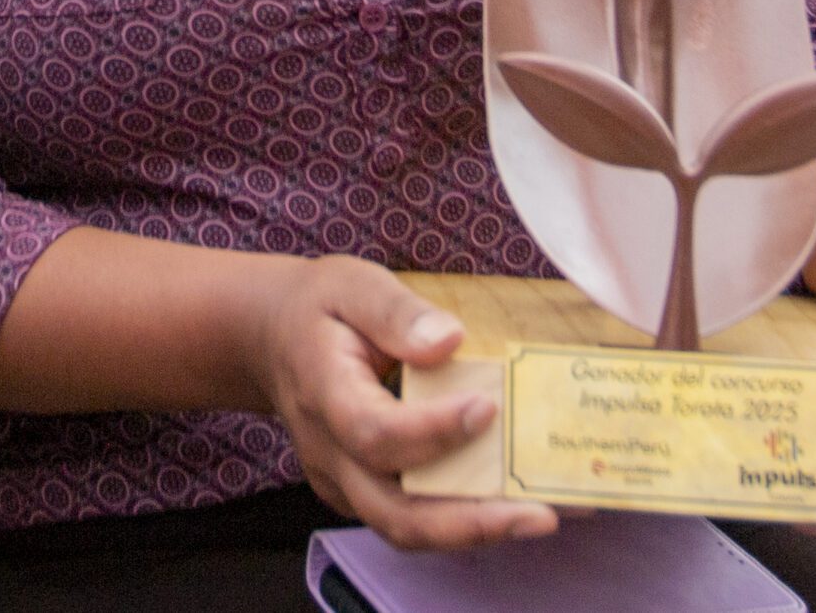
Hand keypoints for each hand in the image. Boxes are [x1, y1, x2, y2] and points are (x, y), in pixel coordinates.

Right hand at [248, 256, 555, 550]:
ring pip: (405, 528)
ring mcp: (342, 481)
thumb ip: (396, 312)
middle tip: (540, 513)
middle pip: (394, 512)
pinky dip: (462, 519)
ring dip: (475, 530)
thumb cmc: (320, 308)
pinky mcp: (360, 492)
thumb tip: (449, 339)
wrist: (273, 339)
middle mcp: (330, 453)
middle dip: (470, 522)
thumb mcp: (352, 285)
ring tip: (542, 515)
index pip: (376, 433)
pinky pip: (410, 518)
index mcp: (324, 395)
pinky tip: (513, 501)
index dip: (433, 431)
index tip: (488, 407)